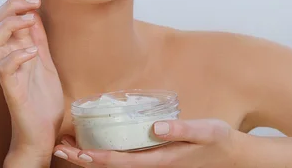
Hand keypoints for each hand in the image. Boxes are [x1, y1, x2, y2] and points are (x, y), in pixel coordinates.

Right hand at [0, 0, 63, 161]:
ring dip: (10, 26)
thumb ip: (38, 38)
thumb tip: (36, 11)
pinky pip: (4, 68)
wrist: (42, 131)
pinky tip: (32, 52)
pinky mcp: (12, 90)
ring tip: (30, 20)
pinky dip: (17, 56)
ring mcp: (9, 73)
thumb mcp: (45, 60)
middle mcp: (9, 57)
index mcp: (18, 48)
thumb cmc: (42, 98)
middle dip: (11, 6)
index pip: (11, 17)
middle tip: (34, 0)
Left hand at [51, 119, 248, 167]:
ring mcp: (154, 163)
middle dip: (85, 159)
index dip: (98, 158)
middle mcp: (154, 165)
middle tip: (59, 148)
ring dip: (91, 156)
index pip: (123, 163)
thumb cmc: (219, 141)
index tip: (77, 152)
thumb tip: (156, 127)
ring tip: (69, 146)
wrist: (232, 155)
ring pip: (116, 163)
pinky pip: (125, 158)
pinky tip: (97, 143)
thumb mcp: (206, 130)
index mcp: (162, 160)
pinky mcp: (156, 157)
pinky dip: (106, 152)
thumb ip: (182, 128)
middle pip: (112, 166)